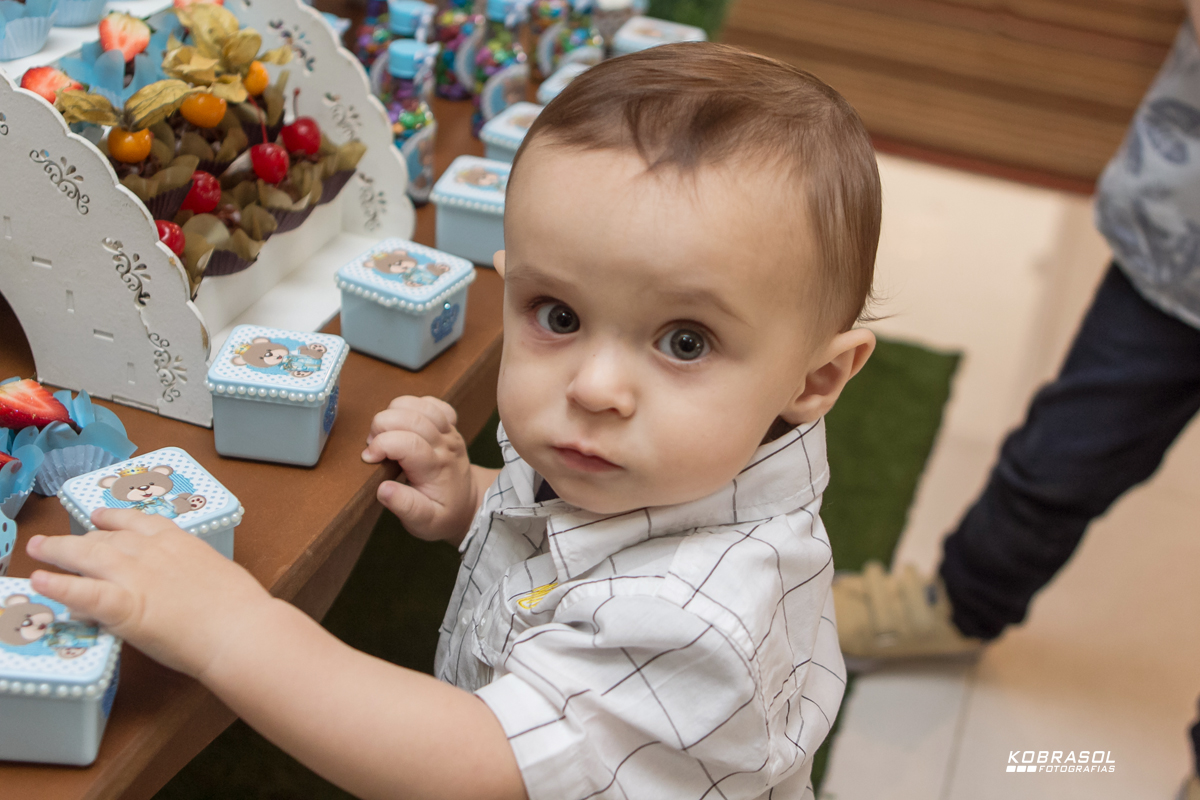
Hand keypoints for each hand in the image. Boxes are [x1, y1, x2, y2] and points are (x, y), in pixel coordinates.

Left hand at [25, 509, 274, 680]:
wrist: (239, 628)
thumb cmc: (239, 607)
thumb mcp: (214, 574)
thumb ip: (188, 573)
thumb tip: (175, 585)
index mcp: (178, 541)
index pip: (137, 522)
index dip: (114, 518)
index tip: (99, 517)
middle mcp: (151, 551)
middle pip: (105, 537)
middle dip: (77, 537)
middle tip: (55, 540)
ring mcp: (134, 575)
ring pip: (86, 555)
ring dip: (58, 550)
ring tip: (39, 549)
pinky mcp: (122, 605)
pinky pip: (83, 593)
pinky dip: (59, 586)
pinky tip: (40, 580)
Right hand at [362, 396, 476, 542]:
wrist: (468, 504)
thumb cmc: (443, 514)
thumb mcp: (424, 522)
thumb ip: (405, 507)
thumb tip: (383, 489)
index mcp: (436, 467)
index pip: (408, 443)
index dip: (382, 444)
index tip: (369, 459)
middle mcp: (445, 444)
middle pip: (412, 417)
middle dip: (382, 425)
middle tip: (374, 446)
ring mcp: (448, 431)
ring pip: (419, 404)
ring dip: (394, 412)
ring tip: (385, 433)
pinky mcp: (448, 425)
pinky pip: (431, 403)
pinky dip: (412, 406)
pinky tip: (404, 423)